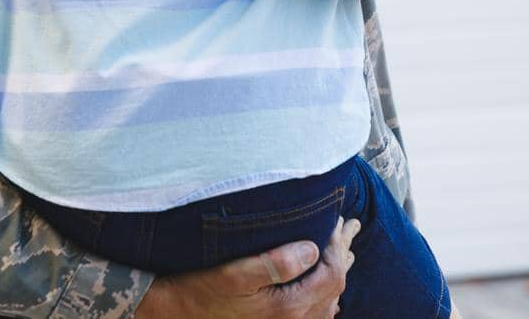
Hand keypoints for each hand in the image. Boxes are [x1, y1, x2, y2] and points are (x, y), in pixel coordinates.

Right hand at [133, 219, 359, 318]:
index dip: (337, 246)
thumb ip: (275, 262)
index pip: (332, 275)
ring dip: (337, 270)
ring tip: (343, 246)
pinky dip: (326, 289)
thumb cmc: (203, 288)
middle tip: (348, 225)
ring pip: (330, 300)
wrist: (180, 312)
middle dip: (343, 254)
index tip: (334, 220)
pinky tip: (321, 276)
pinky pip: (317, 311)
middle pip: (336, 287)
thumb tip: (311, 249)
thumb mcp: (234, 272)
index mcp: (289, 308)